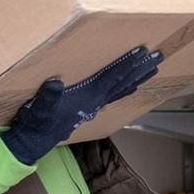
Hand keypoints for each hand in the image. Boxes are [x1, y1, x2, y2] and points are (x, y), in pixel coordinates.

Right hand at [0, 47, 162, 165]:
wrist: (35, 141)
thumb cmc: (37, 122)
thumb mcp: (38, 108)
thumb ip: (47, 97)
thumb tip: (55, 83)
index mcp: (88, 97)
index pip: (112, 77)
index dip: (126, 64)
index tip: (141, 52)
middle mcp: (96, 101)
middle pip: (124, 82)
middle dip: (141, 69)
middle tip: (158, 55)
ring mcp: (94, 105)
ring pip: (122, 88)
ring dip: (138, 77)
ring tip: (153, 67)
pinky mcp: (90, 107)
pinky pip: (114, 95)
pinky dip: (126, 88)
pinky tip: (133, 86)